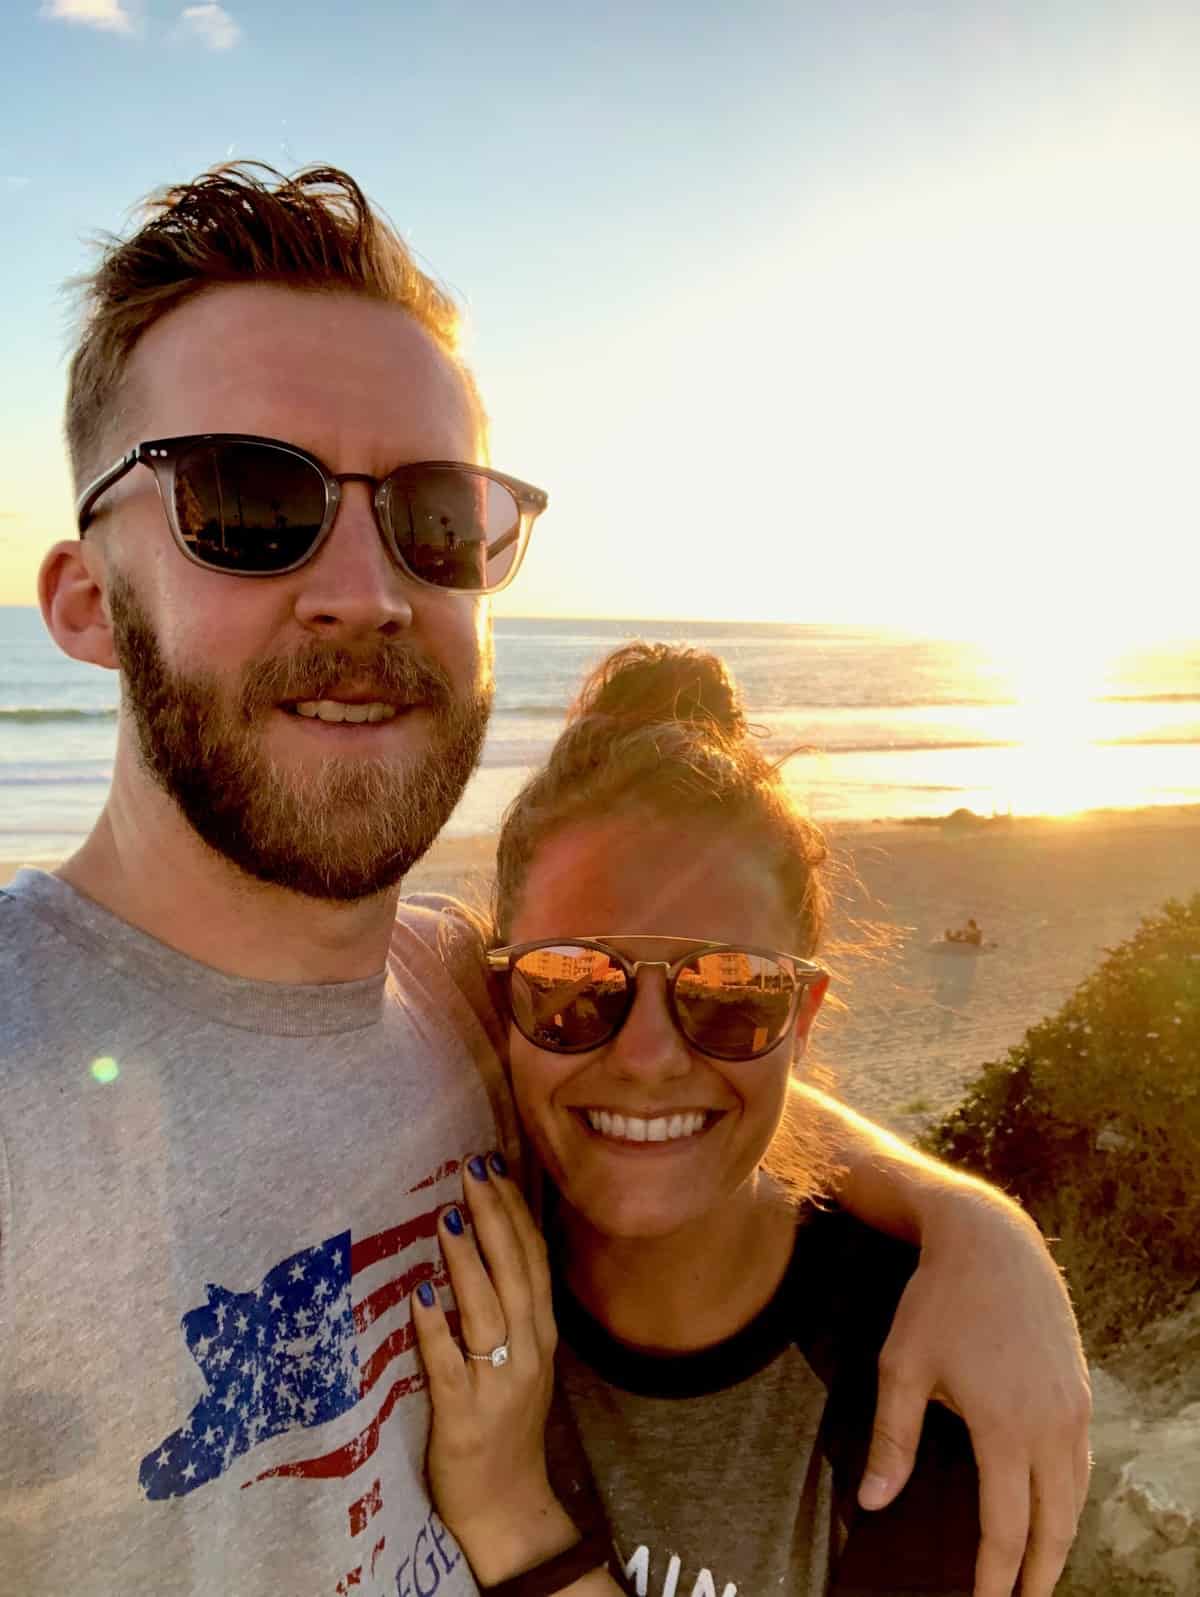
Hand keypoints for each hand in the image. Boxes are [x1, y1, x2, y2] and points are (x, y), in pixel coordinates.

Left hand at [412, 1152, 575, 1584]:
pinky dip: (436, 1329)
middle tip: (471, 1169)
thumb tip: (479, 1238)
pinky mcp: (465, 1416)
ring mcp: (499, 1384)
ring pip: (488, 1311)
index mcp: (542, 1333)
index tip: (493, 1164)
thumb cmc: (506, 1423)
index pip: (534, 1259)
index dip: (515, 1210)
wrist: (507, 1504)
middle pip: (516, 1273)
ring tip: (448, 1216)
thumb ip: (506, 1305)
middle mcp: (528, 1351)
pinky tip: (420, 1295)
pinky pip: (449, 1365)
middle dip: (495, 1216)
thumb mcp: (521, 1358)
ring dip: (468, 1261)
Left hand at [859, 1189, 1091, 1596]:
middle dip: (1039, 1573)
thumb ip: (891, 1439)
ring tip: (1038, 1570)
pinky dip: (1070, 1497)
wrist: (991, 1242)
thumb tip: (874, 1502)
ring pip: (1077, 1496)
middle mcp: (1051, 1425)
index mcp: (1005, 1427)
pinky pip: (1082, 1461)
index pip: (1006, 1528)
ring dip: (1060, 1539)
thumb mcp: (902, 1366)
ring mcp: (1073, 1407)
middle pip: (1055, 1526)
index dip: (996, 1576)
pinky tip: (1051, 1507)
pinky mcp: (1080, 1389)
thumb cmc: (939, 1302)